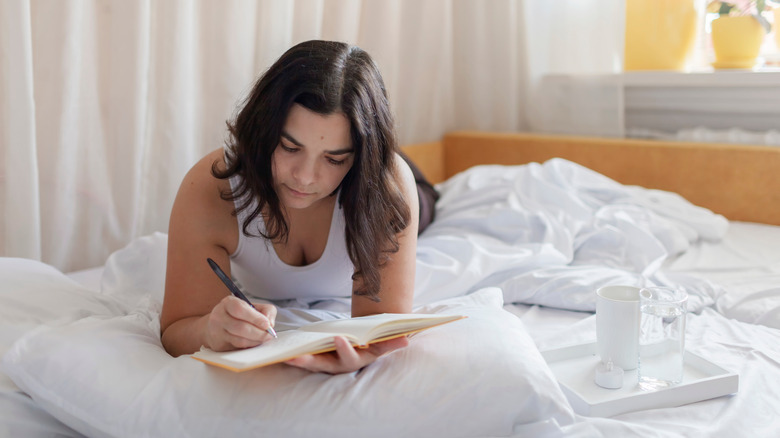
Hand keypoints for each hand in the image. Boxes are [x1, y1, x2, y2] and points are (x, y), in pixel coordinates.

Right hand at [203, 296, 276, 350]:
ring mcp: (216, 332)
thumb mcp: (253, 307)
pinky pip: (237, 348)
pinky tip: (254, 342)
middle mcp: (219, 316)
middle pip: (240, 327)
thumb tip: (270, 323)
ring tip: (263, 338)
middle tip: (269, 334)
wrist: (218, 326)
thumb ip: (267, 310)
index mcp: (228, 303)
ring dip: (255, 341)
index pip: (240, 309)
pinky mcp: (219, 345)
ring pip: (239, 340)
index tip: (267, 324)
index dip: (255, 318)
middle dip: (259, 333)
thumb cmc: (239, 315)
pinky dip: (249, 346)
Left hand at [284, 335, 408, 373]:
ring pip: (311, 364)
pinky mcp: (316, 360)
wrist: (360, 348)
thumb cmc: (370, 344)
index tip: (339, 338)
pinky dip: (294, 357)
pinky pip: (304, 360)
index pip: (351, 357)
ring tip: (287, 356)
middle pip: (325, 364)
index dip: (345, 349)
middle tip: (300, 356)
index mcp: (356, 359)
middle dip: (312, 361)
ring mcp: (327, 363)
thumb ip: (390, 342)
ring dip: (299, 361)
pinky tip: (283, 352)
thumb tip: (406, 340)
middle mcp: (339, 365)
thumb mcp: (381, 344)